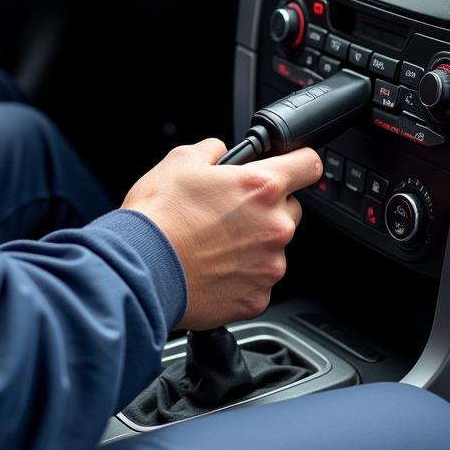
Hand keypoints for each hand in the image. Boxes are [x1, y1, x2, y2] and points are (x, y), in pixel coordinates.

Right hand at [122, 140, 322, 329]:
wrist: (140, 269)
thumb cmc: (158, 217)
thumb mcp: (181, 161)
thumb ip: (213, 150)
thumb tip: (221, 153)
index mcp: (262, 187)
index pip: (308, 164)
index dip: (297, 162)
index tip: (290, 167)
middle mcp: (275, 227)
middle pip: (291, 209)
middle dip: (266, 208)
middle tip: (229, 213)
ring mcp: (269, 266)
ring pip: (273, 248)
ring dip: (253, 244)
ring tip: (213, 245)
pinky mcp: (257, 298)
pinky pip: (258, 281)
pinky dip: (241, 276)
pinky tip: (212, 269)